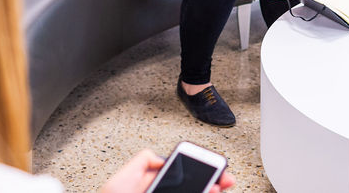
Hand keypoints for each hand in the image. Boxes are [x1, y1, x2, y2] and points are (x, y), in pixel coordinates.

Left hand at [100, 150, 234, 192]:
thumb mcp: (123, 176)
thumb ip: (144, 161)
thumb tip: (163, 159)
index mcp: (154, 183)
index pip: (183, 174)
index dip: (201, 171)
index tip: (214, 169)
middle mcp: (163, 192)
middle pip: (192, 186)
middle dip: (211, 183)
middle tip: (225, 182)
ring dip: (207, 190)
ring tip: (217, 188)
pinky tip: (208, 192)